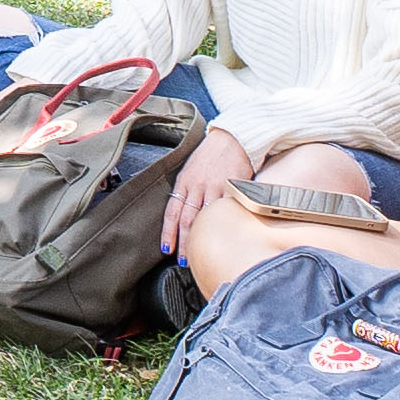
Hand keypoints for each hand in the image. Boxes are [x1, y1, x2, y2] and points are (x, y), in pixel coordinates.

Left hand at [156, 126, 254, 255]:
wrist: (232, 139)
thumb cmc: (211, 155)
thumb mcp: (191, 169)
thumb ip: (186, 190)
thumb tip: (181, 212)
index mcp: (184, 182)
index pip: (171, 211)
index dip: (168, 233)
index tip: (166, 249)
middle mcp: (197, 186)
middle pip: (186, 220)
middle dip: (183, 242)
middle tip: (183, 260)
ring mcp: (215, 188)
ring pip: (204, 218)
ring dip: (201, 238)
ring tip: (201, 254)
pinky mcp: (232, 189)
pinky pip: (225, 211)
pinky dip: (221, 226)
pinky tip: (222, 238)